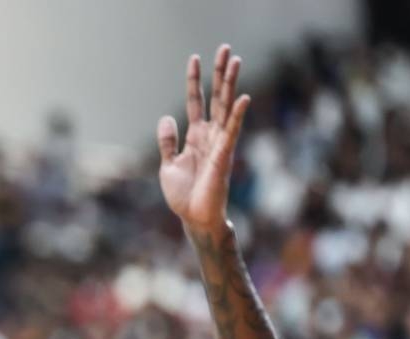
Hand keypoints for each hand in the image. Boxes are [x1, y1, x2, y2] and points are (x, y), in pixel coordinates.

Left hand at [157, 45, 250, 233]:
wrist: (194, 218)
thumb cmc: (183, 195)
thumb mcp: (168, 165)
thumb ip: (168, 142)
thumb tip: (166, 117)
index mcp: (196, 137)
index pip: (196, 102)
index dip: (195, 81)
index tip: (195, 58)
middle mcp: (210, 136)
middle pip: (216, 98)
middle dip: (220, 74)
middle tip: (225, 48)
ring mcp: (219, 144)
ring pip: (227, 108)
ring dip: (231, 84)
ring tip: (236, 60)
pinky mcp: (224, 156)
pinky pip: (232, 132)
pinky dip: (238, 115)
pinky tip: (244, 98)